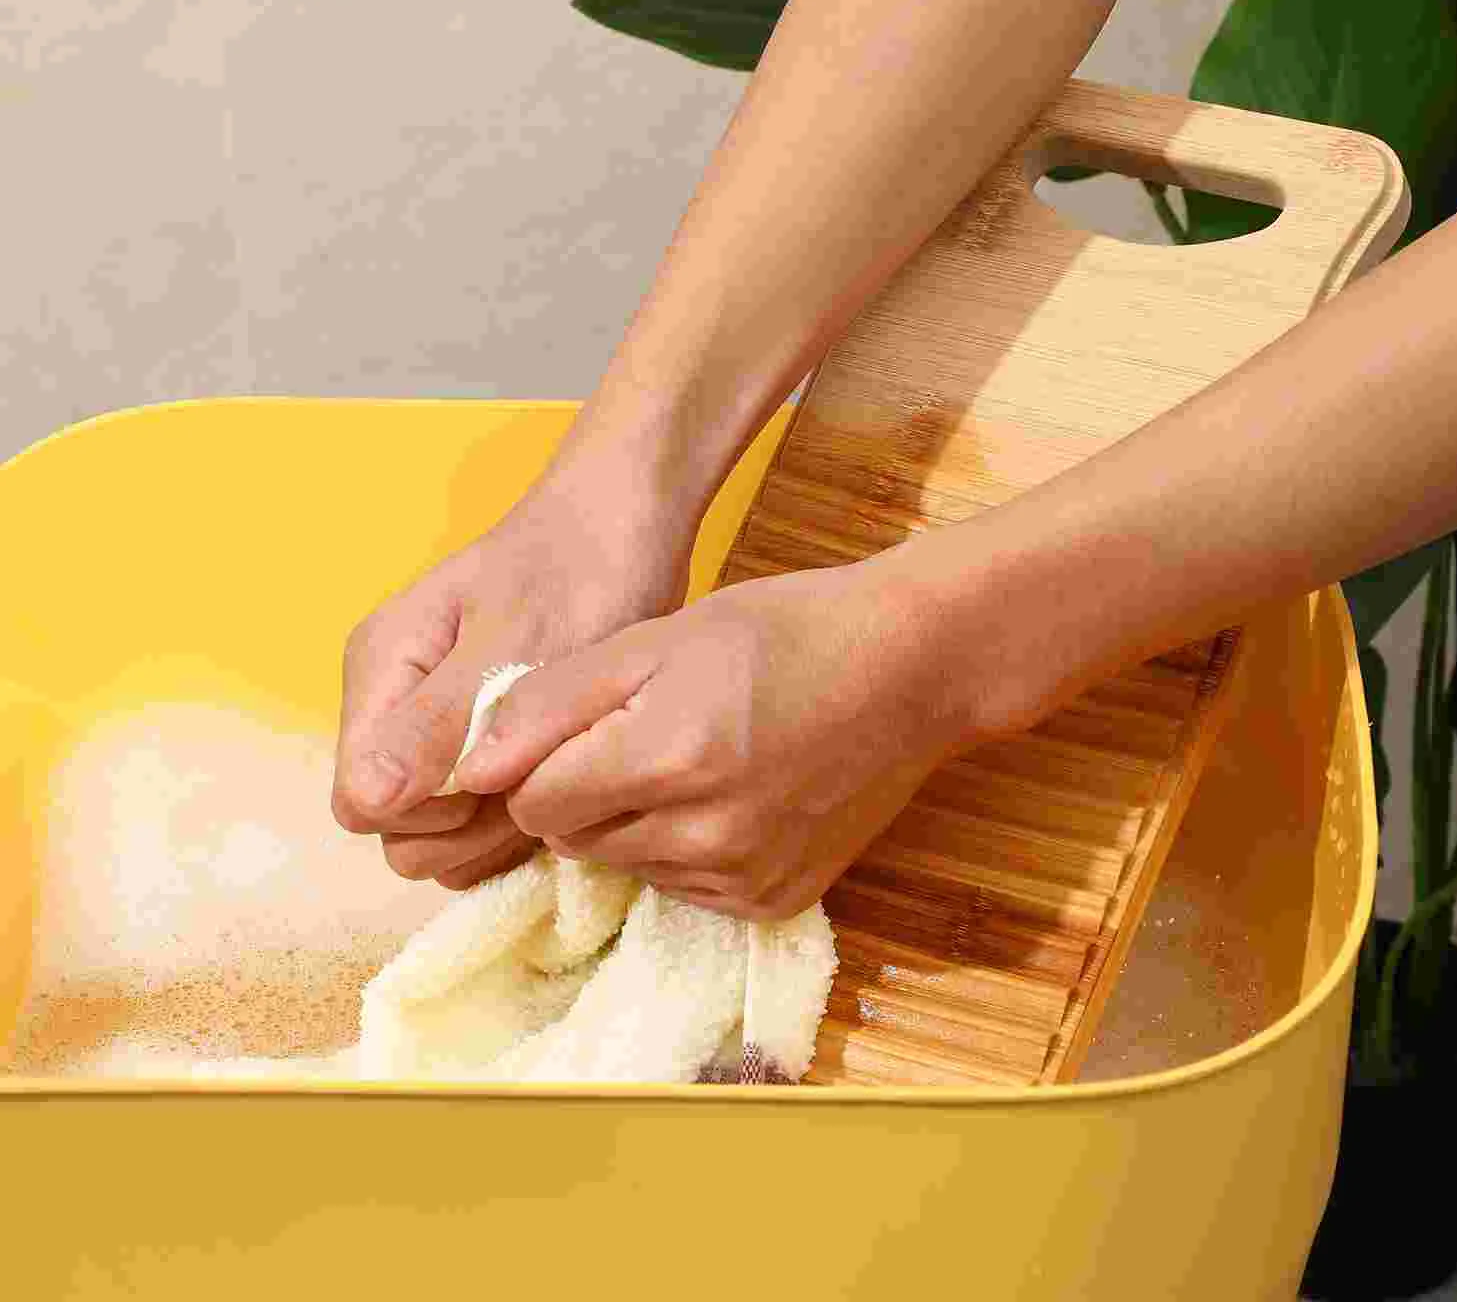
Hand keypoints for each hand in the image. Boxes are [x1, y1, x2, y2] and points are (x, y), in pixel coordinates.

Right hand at [330, 473, 695, 889]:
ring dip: (500, 827)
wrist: (626, 526)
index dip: (426, 812)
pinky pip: (482, 820)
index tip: (496, 774)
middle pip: (397, 828)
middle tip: (540, 771)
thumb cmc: (577, 571)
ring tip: (560, 766)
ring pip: (442, 835)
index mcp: (383, 672)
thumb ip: (440, 721)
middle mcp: (398, 707)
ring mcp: (440, 730)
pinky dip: (522, 815)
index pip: (361, 800)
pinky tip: (567, 774)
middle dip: (466, 827)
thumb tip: (370, 797)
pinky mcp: (484, 744)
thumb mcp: (515, 642)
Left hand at [450, 555, 988, 919]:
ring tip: (697, 757)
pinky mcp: (774, 902)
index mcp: (667, 756)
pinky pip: (685, 889)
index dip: (546, 759)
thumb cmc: (780, 631)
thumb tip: (470, 766)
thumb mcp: (659, 634)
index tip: (585, 725)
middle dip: (587, 791)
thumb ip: (554, 699)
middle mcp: (705, 834)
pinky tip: (734, 795)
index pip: (534, 802)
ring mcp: (745, 877)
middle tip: (646, 733)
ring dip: (637, 822)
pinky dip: (689, 849)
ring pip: (627, 867)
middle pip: (574, 840)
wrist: (909, 668)